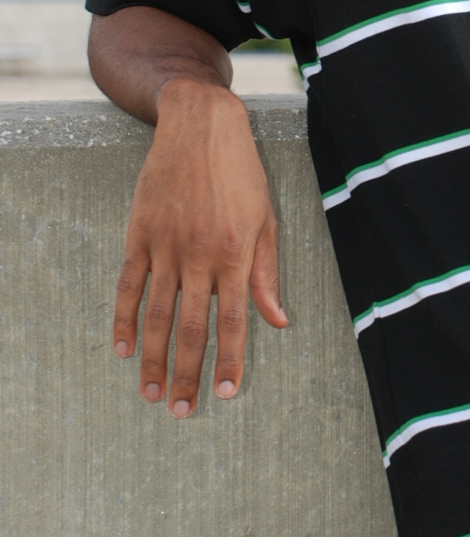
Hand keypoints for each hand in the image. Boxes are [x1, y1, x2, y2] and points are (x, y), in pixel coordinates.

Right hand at [112, 78, 288, 412]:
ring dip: (155, 358)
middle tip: (182, 411)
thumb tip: (278, 321)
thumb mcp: (266, 219)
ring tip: (152, 393)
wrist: (200, 126)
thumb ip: (267, 273)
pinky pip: (129, 286)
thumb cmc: (241, 173)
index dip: (231, 359)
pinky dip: (124, 319)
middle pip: (192, 328)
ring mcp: (167, 246)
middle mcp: (201, 255)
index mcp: (237, 253)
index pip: (235, 320)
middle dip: (188, 373)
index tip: (226, 393)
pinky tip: (124, 348)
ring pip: (158, 315)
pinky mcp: (140, 235)